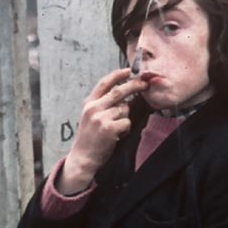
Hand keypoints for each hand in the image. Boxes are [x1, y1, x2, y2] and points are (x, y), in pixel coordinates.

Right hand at [59, 67, 146, 192]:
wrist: (83, 156)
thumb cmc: (90, 136)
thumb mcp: (90, 115)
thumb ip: (102, 103)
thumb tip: (122, 91)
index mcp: (89, 103)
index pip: (104, 83)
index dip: (117, 75)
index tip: (129, 70)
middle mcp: (93, 108)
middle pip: (119, 91)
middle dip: (134, 85)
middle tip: (144, 84)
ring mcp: (100, 118)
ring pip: (125, 109)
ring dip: (125, 117)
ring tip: (116, 127)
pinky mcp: (108, 129)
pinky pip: (127, 122)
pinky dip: (126, 128)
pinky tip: (117, 135)